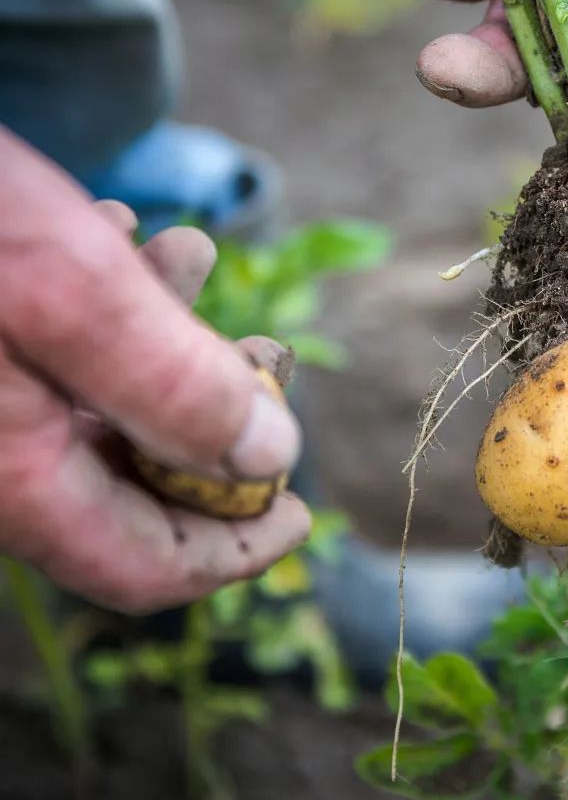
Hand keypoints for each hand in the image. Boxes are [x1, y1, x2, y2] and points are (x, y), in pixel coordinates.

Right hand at [0, 129, 308, 613]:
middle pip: (126, 486)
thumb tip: (267, 458)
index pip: (141, 567)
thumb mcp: (70, 289)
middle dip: (213, 423)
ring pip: (90, 409)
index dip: (235, 551)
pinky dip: (100, 310)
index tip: (306, 514)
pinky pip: (43, 359)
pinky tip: (111, 231)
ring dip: (161, 342)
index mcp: (11, 479)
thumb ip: (168, 385)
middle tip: (272, 351)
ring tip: (192, 250)